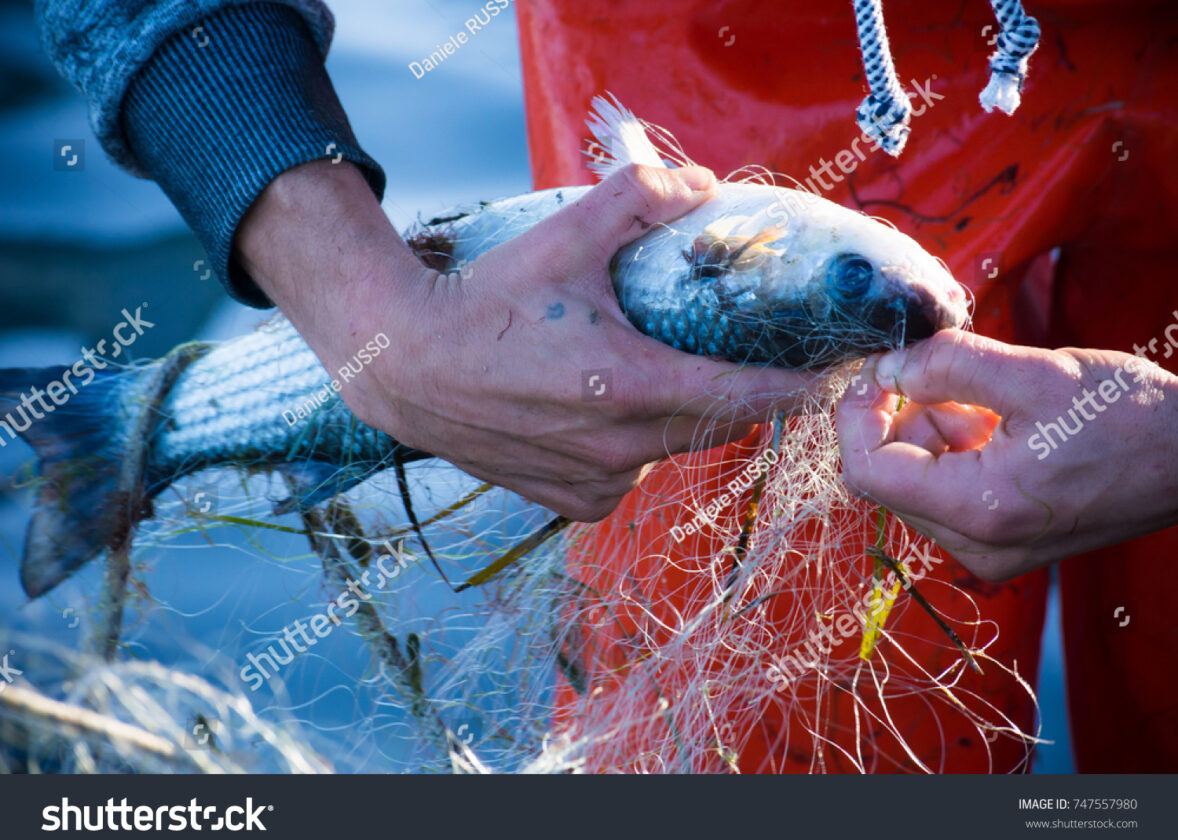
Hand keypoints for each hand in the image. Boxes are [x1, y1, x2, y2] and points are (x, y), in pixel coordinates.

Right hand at [238, 160, 817, 520]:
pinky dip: (637, 446)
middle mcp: (620, 447)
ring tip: (655, 373)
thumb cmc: (484, 304)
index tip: (834, 376)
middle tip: (741, 356)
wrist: (406, 367)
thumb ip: (636, 202)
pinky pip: (632, 475)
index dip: (797, 388)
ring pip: (673, 450)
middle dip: (739, 394)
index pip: (745, 397)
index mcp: (630, 386)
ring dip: (681, 417)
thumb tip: (701, 185)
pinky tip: (608, 413)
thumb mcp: (562, 240)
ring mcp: (596, 480)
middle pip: (716, 424)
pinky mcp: (572, 500)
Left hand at [837, 329, 1177, 579]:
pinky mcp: (1005, 541)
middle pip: (887, 478)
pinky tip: (999, 421)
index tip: (875, 370)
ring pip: (916, 483)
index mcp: (979, 510)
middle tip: (942, 374)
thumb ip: (947, 366)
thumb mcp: (1035, 373)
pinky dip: (955, 449)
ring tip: (988, 398)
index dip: (855, 415)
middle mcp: (977, 546)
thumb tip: (885, 367)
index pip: (867, 471)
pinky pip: (948, 492)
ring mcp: (991, 550)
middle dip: (899, 418)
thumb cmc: (1131, 417)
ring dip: (931, 430)